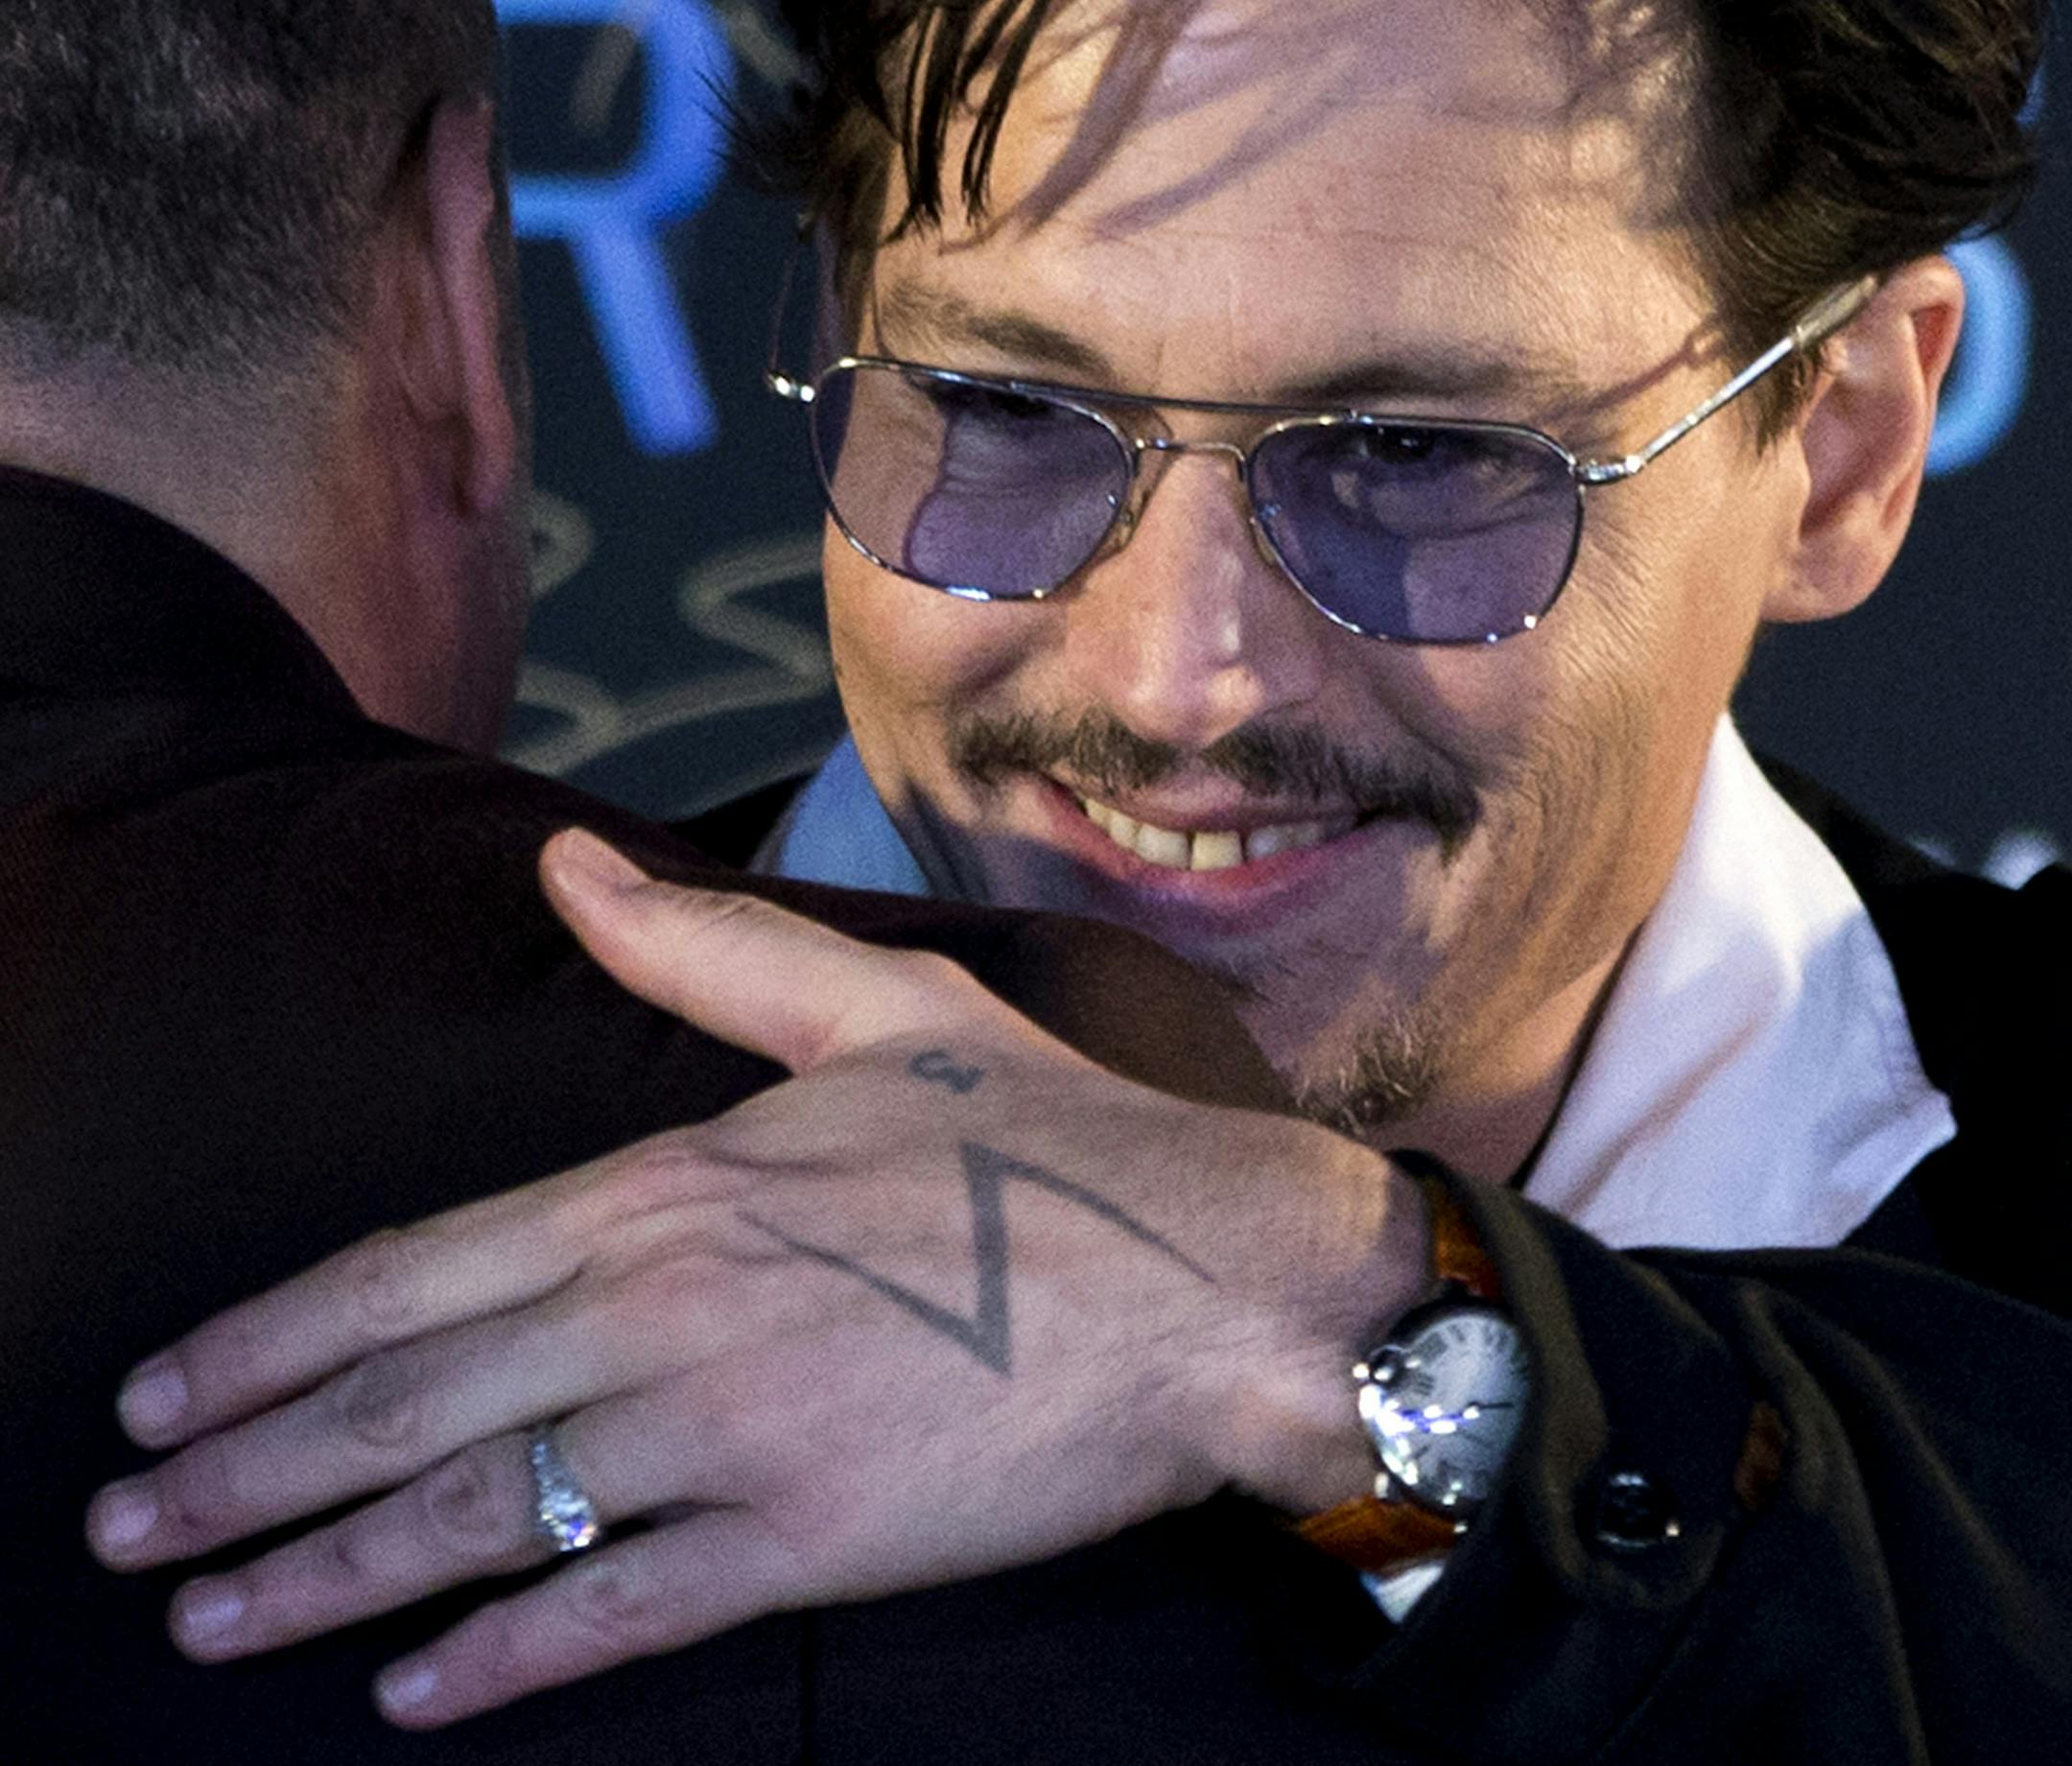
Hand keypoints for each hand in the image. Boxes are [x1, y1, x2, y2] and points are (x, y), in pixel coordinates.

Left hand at [87, 829, 1423, 1725]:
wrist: (1214, 1280)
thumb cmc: (1052, 1141)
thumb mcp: (877, 1011)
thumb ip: (701, 949)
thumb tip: (558, 864)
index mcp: (671, 1183)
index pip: (413, 1274)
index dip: (269, 1343)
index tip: (159, 1401)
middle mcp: (669, 1312)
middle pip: (408, 1407)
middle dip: (244, 1475)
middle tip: (123, 1535)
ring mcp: (731, 1436)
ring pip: (479, 1519)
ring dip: (325, 1578)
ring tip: (211, 1621)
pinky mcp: (807, 1545)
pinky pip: (615, 1609)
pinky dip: (501, 1656)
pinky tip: (413, 1691)